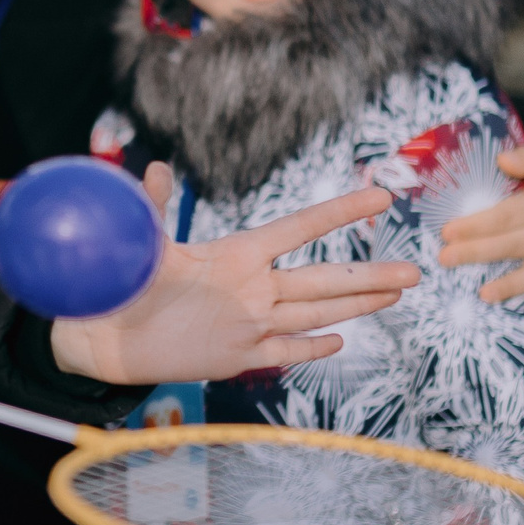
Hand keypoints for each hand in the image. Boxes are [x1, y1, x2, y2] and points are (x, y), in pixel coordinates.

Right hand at [50, 164, 418, 385]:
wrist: (107, 342)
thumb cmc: (121, 282)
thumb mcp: (144, 239)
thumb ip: (157, 203)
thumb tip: (153, 167)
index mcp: (235, 254)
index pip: (301, 226)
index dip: (343, 209)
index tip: (381, 196)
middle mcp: (253, 290)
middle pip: (327, 281)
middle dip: (375, 275)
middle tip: (416, 271)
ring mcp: (252, 327)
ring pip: (319, 315)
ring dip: (360, 306)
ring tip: (395, 296)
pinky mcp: (242, 357)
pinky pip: (291, 350)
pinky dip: (318, 344)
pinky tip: (339, 340)